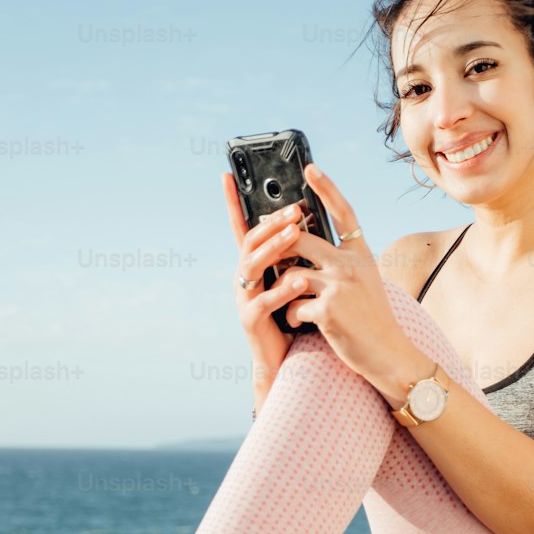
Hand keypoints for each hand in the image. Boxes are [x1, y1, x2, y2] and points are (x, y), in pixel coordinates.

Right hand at [222, 171, 312, 393]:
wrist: (283, 358)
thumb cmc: (291, 315)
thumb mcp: (292, 278)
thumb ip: (293, 254)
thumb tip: (307, 220)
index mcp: (252, 265)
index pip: (242, 227)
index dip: (232, 202)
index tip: (227, 175)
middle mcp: (243, 277)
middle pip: (250, 242)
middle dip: (272, 223)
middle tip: (295, 209)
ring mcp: (244, 298)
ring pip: (253, 266)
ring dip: (275, 247)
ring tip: (297, 233)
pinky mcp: (251, 320)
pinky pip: (264, 301)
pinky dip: (283, 289)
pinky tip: (300, 280)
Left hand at [280, 163, 406, 386]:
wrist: (389, 354)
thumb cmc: (372, 321)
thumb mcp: (365, 282)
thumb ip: (342, 262)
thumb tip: (308, 245)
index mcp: (361, 254)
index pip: (344, 212)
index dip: (326, 188)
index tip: (310, 168)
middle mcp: (351, 264)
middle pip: (300, 238)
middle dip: (279, 247)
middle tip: (268, 255)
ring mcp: (339, 285)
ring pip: (291, 273)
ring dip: (283, 292)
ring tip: (292, 307)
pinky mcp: (328, 309)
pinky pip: (292, 304)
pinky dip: (291, 316)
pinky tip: (299, 324)